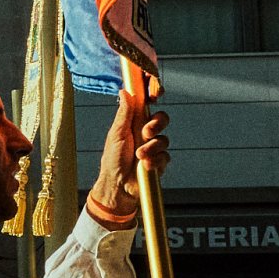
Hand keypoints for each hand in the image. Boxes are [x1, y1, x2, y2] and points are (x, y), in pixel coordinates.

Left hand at [86, 78, 168, 225]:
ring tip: (139, 156)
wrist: (118, 185)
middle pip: (162, 119)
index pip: (148, 106)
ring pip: (164, 139)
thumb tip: (125, 92)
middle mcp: (146, 133)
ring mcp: (154, 147)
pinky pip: (166, 156)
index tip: (156, 92)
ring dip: (151, 148)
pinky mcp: (160, 161)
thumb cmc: (113, 159)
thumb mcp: (117, 134)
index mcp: (134, 123)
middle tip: (147, 132)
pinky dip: (155, 161)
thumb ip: (124, 113)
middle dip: (157, 124)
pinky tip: (145, 166)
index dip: (154, 97)